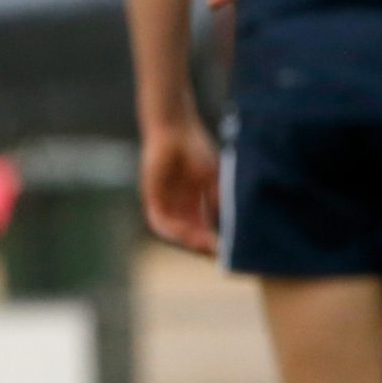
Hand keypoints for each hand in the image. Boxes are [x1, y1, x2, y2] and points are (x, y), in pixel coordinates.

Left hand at [140, 117, 220, 255]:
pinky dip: (172, 228)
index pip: (202, 228)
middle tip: (216, 251)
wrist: (175, 130)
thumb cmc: (196, 149)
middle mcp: (179, 204)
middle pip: (189, 233)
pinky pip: (159, 220)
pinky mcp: (151, 196)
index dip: (212, 239)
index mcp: (194, 201)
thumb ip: (219, 199)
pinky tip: (185, 232)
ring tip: (203, 244)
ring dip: (188, 239)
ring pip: (175, 229)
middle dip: (202, 244)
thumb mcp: (214, 178)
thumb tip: (230, 223)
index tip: (227, 249)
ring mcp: (165, 201)